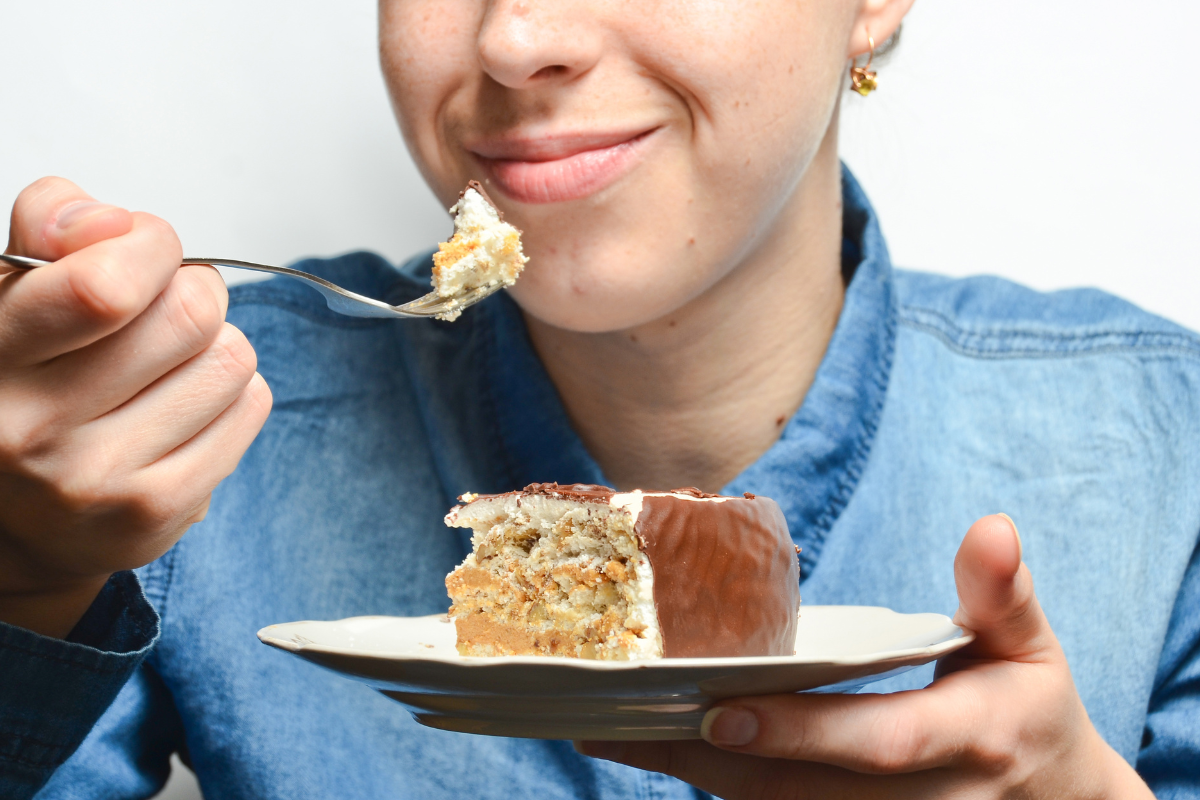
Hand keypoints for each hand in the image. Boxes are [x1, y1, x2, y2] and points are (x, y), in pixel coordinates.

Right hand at [0, 177, 271, 637]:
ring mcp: (101, 479)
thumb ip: (51, 224)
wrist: (15, 517)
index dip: (149, 245)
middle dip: (193, 289)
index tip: (141, 247)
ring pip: (231, 359)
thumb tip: (114, 223)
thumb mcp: (11, 289)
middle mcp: (37, 428)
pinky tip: (184, 407)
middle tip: (166, 305)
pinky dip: (233, 392)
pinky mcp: (159, 511)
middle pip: (191, 315)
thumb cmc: (26, 382)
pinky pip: (250, 407)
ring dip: (214, 345)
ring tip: (169, 364)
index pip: (104, 288)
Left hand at [578, 515, 1153, 798]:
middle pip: (799, 791)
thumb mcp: (1030, 648)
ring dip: (693, 777)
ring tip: (609, 732)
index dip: (802, 732)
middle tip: (618, 719)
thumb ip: (1003, 592)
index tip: (722, 713)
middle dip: (707, 760)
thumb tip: (990, 527)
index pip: (876, 744)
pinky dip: (717, 786)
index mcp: (967, 743)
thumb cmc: (1027, 710)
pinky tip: (656, 749)